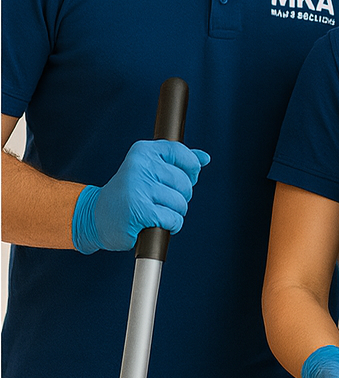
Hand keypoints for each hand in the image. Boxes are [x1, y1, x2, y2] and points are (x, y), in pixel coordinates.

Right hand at [72, 140, 209, 253]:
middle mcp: (140, 167)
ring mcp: (139, 189)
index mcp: (142, 152)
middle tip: (162, 199)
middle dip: (182, 196)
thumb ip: (178, 161)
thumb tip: (204, 158)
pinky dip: (172, 225)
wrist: (95, 217)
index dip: (190, 168)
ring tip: (157, 211)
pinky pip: (173, 219)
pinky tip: (158, 223)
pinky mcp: (140, 211)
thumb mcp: (149, 169)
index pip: (181, 153)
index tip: (184, 177)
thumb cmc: (128, 193)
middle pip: (185, 182)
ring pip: (181, 203)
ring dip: (175, 213)